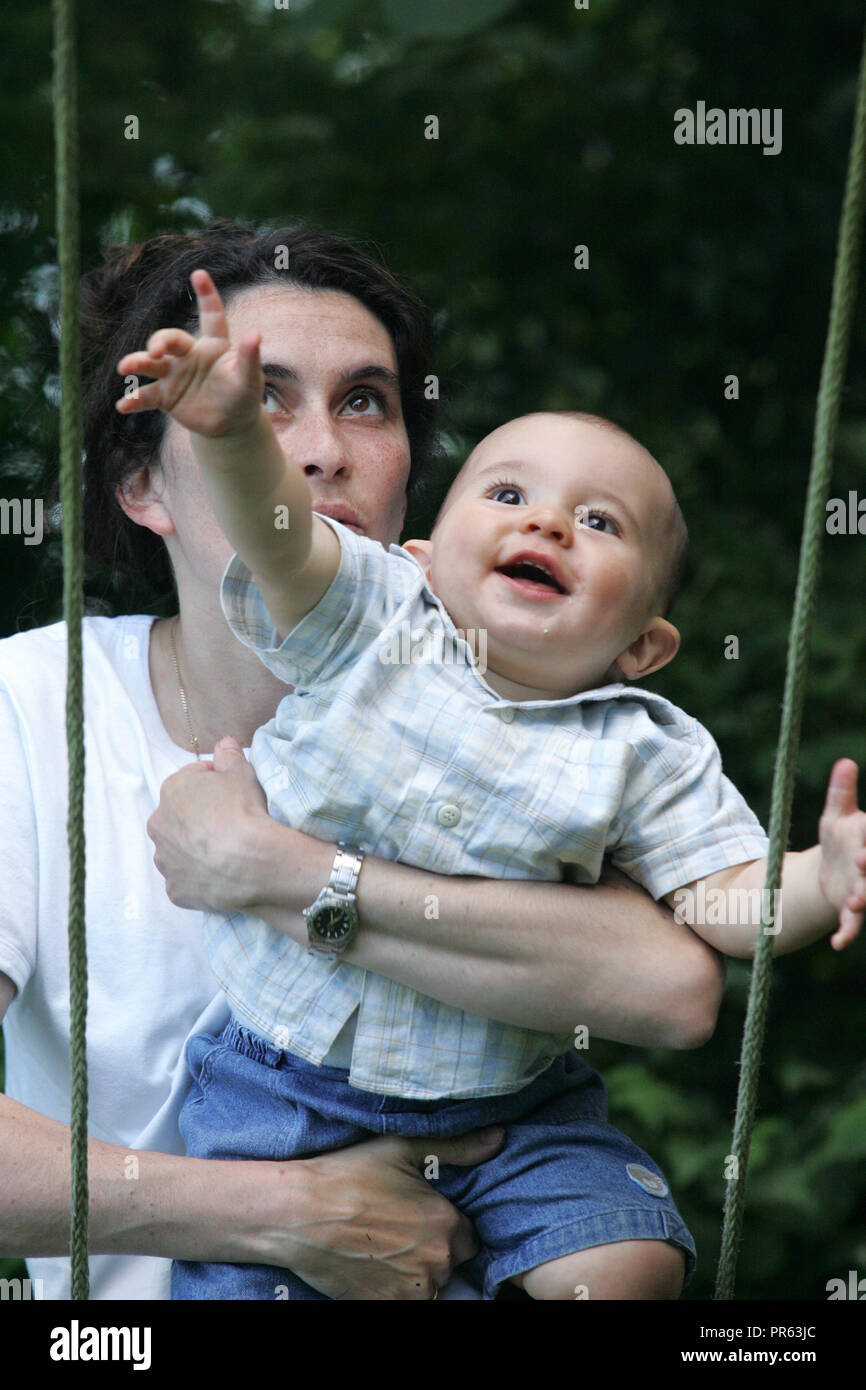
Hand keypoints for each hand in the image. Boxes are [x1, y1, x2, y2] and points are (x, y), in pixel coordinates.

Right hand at [115, 269, 263, 437]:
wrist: (230, 424)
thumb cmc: (243, 395)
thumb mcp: (249, 379)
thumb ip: (249, 358)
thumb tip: (255, 334)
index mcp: (213, 345)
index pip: (211, 316)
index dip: (206, 295)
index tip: (200, 274)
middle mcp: (189, 355)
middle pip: (170, 339)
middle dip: (159, 342)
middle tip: (155, 351)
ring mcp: (174, 375)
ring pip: (150, 364)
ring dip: (136, 363)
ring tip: (124, 368)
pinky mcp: (165, 396)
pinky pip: (146, 396)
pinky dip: (133, 400)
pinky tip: (123, 406)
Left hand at [147, 736, 271, 912]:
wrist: (253, 861)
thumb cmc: (245, 811)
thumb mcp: (241, 771)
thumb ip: (229, 754)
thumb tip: (224, 744)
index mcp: (171, 791)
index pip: (191, 781)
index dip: (214, 785)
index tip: (232, 794)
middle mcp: (159, 826)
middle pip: (180, 818)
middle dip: (199, 819)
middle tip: (229, 825)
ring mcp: (165, 861)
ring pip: (178, 851)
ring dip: (195, 850)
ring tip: (225, 852)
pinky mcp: (175, 890)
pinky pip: (186, 881)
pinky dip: (200, 878)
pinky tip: (221, 874)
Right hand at [264, 1128, 504, 1299]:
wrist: (298, 1213)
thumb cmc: (349, 1175)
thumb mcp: (402, 1148)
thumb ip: (457, 1146)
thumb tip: (499, 1137)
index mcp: (445, 1223)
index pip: (467, 1236)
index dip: (446, 1225)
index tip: (422, 1215)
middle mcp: (435, 1263)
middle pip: (448, 1263)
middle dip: (431, 1249)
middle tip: (399, 1228)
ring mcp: (409, 1290)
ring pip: (427, 1285)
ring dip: (414, 1271)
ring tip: (382, 1246)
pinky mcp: (383, 1306)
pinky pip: (402, 1300)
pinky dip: (392, 1286)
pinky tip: (371, 1265)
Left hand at [818, 759, 865, 948]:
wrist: (834, 869)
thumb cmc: (839, 838)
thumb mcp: (836, 815)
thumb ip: (840, 793)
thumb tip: (845, 762)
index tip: (861, 848)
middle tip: (863, 863)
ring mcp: (864, 890)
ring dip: (861, 901)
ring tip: (854, 902)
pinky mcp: (852, 910)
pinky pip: (852, 924)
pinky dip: (846, 934)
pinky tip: (836, 943)